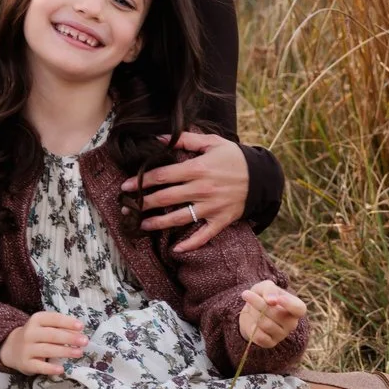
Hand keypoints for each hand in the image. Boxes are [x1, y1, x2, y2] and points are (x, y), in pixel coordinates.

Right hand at [0, 311, 88, 376]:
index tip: (81, 327)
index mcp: (36, 320)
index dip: (68, 322)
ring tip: (79, 353)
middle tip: (84, 341)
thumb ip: (59, 327)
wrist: (12, 347)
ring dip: (65, 351)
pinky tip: (61, 369)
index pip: (54, 319)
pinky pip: (39, 366)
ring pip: (47, 350)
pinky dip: (50, 368)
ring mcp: (26, 348)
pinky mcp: (25, 363)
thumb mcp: (44, 326)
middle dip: (70, 338)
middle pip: (52, 335)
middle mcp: (30, 333)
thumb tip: (79, 332)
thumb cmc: (36, 335)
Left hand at [125, 132, 251, 253]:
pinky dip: (190, 244)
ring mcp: (211, 207)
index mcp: (198, 169)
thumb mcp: (212, 142)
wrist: (262, 176)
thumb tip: (159, 139)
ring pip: (179, 218)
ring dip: (158, 224)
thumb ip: (185, 140)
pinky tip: (175, 249)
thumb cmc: (234, 157)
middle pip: (165, 198)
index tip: (125, 186)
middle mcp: (202, 189)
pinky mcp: (221, 220)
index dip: (141, 181)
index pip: (162, 176)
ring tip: (142, 225)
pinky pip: (204, 235)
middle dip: (142, 204)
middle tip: (127, 207)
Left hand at [237, 280, 306, 349]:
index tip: (279, 298)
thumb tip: (272, 301)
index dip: (289, 304)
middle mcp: (292, 323)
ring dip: (253, 313)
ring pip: (265, 324)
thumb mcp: (265, 287)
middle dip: (257, 302)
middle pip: (275, 314)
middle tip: (246, 294)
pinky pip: (259, 337)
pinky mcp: (270, 343)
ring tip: (250, 308)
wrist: (251, 311)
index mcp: (296, 307)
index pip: (299, 309)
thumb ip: (270, 289)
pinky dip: (251, 327)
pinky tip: (252, 322)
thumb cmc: (263, 296)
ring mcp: (282, 335)